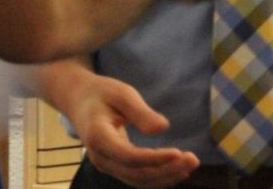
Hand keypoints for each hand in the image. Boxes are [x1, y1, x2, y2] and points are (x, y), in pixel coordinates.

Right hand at [66, 71, 199, 187]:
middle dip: (167, 170)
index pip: (129, 157)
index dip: (155, 159)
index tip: (179, 152)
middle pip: (136, 174)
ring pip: (138, 180)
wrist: (79, 100)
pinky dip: (157, 177)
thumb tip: (163, 128)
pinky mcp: (114, 166)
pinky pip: (136, 177)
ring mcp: (106, 165)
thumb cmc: (101, 92)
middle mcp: (100, 157)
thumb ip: (140, 112)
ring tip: (190, 165)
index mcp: (98, 137)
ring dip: (166, 176)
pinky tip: (177, 170)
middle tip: (193, 159)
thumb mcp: (121, 93)